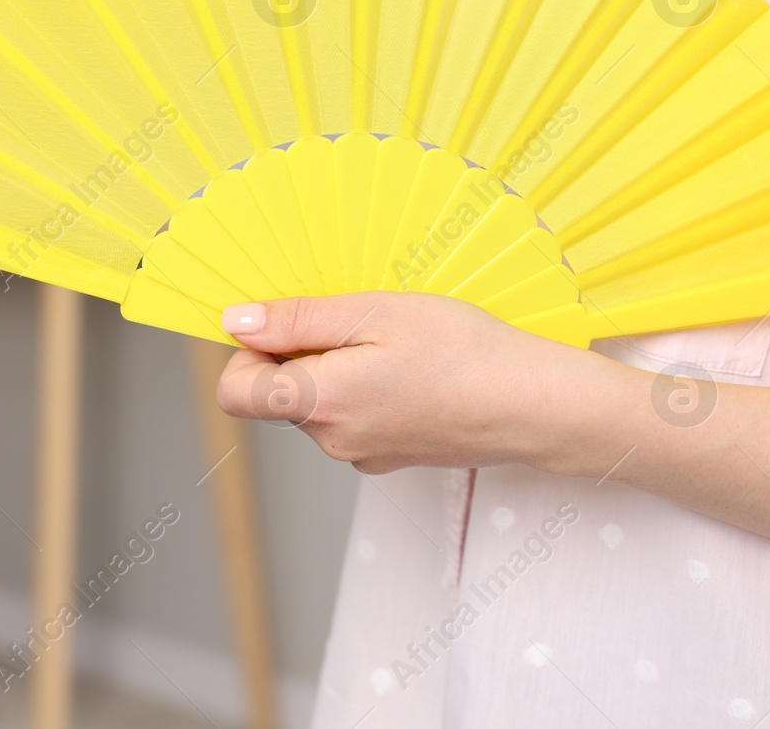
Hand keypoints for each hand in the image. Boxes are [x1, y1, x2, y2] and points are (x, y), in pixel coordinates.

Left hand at [215, 292, 602, 473]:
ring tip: (398, 344)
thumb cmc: (466, 352)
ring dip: (342, 369)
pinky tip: (415, 371)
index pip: (235, 391)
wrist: (534, 405)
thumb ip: (299, 321)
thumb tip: (236, 322)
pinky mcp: (388, 457)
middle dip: (306, 353)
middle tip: (363, 320)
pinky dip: (370, 390)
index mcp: (323, 402)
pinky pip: (354, 418)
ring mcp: (362, 455)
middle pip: (281, 392)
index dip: (249, 350)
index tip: (288, 321)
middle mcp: (333, 440)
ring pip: (321, 403)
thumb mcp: (378, 313)